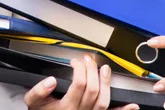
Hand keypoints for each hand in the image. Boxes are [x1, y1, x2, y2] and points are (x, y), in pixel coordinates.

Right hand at [24, 55, 139, 109]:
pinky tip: (132, 105)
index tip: (75, 61)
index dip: (79, 68)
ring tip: (105, 69)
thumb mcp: (33, 102)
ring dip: (107, 83)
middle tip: (88, 60)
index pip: (79, 84)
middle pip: (93, 90)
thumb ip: (39, 91)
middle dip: (92, 70)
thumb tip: (51, 80)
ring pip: (104, 101)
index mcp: (66, 108)